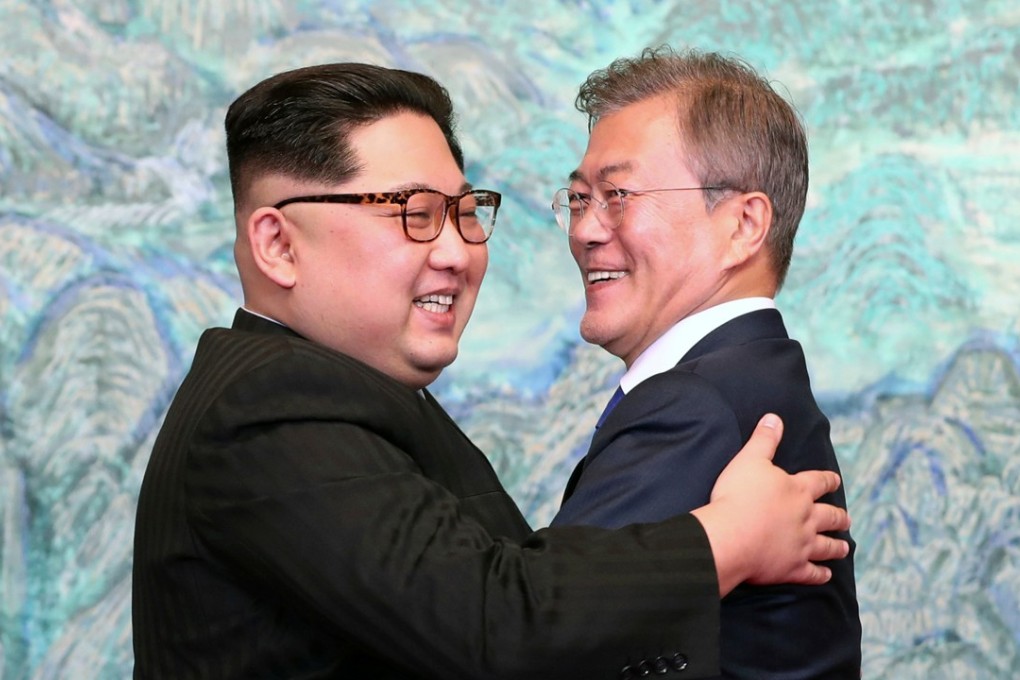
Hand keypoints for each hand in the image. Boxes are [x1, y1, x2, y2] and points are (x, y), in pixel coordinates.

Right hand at [690, 414, 850, 595]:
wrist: (731, 535)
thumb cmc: (737, 495)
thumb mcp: (749, 459)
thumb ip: (764, 439)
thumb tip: (775, 418)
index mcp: (797, 490)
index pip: (819, 481)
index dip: (828, 480)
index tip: (836, 480)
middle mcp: (806, 518)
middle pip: (830, 516)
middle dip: (839, 516)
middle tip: (846, 518)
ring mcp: (802, 545)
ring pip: (826, 546)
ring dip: (837, 546)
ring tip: (845, 546)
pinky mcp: (792, 568)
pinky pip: (812, 573)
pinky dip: (820, 574)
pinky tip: (826, 575)